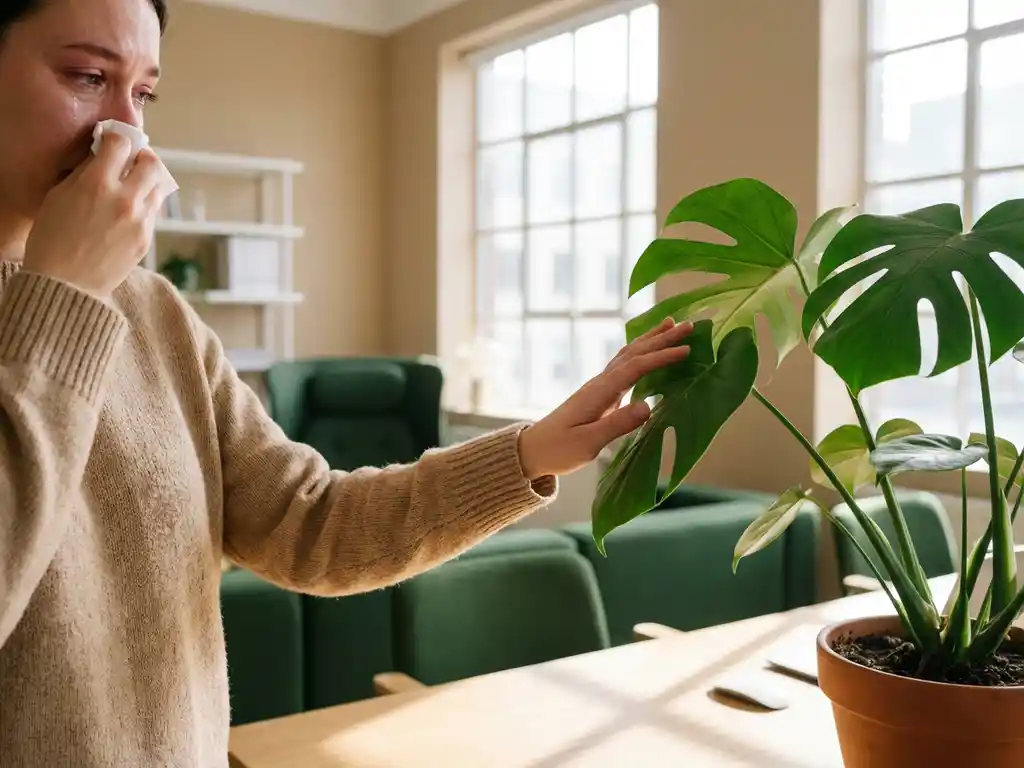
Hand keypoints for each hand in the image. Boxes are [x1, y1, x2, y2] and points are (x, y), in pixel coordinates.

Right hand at [24, 132, 171, 297]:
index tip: (113, 142)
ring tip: (132, 188)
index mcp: (98, 183)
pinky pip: (152, 213)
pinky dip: (143, 207)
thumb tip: (100, 157)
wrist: (65, 285)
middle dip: (143, 158)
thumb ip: (84, 173)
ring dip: (146, 183)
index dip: (117, 139)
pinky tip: (127, 213)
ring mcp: (140, 221)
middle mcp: (125, 199)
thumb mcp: (58, 196)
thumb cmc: (52, 240)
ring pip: (157, 188)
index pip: (121, 144)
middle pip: (152, 163)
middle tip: (132, 161)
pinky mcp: (146, 239)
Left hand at [518, 318, 693, 479]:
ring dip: (650, 340)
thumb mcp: (588, 443)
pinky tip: (646, 350)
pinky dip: (639, 352)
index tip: (686, 349)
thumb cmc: (559, 449)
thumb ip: (617, 425)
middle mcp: (600, 383)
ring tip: (671, 324)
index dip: (661, 357)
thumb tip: (648, 406)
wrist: (533, 450)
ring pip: (628, 355)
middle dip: (661, 338)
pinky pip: (623, 365)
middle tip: (689, 325)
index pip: (635, 367)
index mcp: (599, 392)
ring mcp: (598, 386)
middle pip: (634, 353)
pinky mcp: (599, 394)